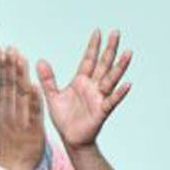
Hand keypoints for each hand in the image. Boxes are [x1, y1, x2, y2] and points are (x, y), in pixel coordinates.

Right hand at [0, 46, 45, 169]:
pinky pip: (34, 112)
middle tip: (11, 48)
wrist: (12, 169)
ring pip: (21, 95)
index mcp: (1, 110)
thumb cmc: (6, 147)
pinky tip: (36, 85)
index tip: (3, 50)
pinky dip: (34, 99)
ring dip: (21, 76)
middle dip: (10, 66)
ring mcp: (20, 121)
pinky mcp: (32, 130)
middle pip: (10, 85)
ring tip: (21, 59)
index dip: (3, 67)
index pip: (2, 84)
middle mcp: (9, 113)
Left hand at [37, 29, 132, 150]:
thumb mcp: (52, 96)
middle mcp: (93, 87)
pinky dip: (120, 93)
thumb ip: (48, 79)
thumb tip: (40, 60)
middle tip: (116, 32)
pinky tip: (127, 84)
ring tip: (128, 53)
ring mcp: (99, 98)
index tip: (98, 31)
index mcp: (81, 81)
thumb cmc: (64, 118)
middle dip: (110, 48)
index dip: (93, 46)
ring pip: (111, 79)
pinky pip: (112, 100)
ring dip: (120, 66)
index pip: (89, 59)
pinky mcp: (102, 111)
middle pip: (103, 64)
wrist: (70, 139)